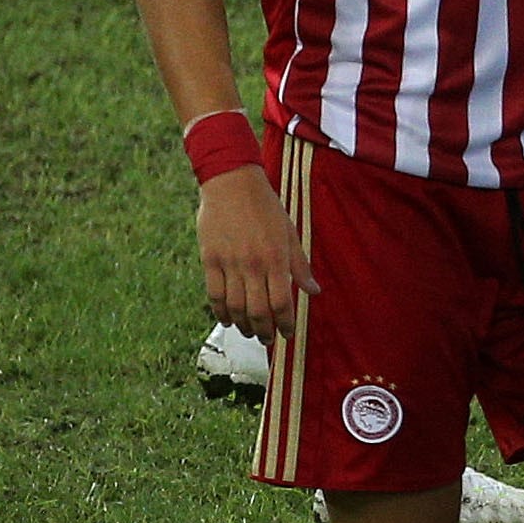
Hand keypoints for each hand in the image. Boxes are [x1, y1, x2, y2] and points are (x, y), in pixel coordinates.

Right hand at [198, 167, 316, 338]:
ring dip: (243, 326)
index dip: (285, 323)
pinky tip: (227, 320)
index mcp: (276, 258)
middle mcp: (253, 264)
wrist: (232, 183)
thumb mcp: (290, 233)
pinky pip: (214, 295)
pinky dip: (220, 312)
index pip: (282, 303)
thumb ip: (300, 266)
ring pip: (235, 307)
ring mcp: (229, 263)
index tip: (287, 333)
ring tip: (249, 331)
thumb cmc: (266, 208)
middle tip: (268, 339)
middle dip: (264, 332)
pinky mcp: (209, 259)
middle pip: (257, 311)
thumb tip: (314, 291)